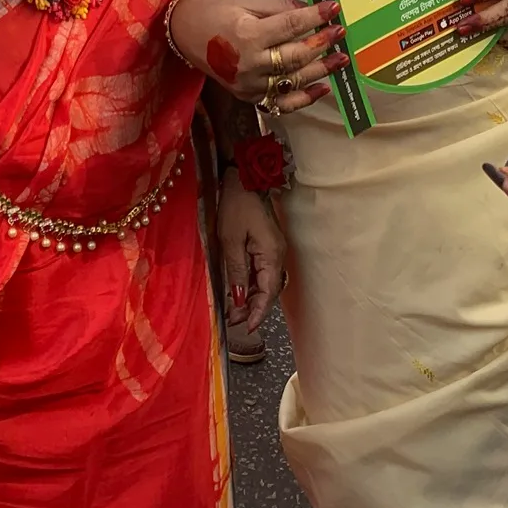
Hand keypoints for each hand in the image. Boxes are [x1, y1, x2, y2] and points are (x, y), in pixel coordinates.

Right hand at [170, 0, 346, 112]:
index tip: (333, 8)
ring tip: (341, 58)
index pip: (289, 26)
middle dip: (322, 43)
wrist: (190, 34)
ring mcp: (250, 84)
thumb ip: (281, 7)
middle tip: (340, 32)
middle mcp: (249, 63)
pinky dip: (305, 99)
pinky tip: (324, 88)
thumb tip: (312, 11)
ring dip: (321, 70)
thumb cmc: (222, 14)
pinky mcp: (250, 97)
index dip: (314, 17)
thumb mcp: (249, 2)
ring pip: (293, 80)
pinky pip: (282, 103)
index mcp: (247, 35)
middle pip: (295, 56)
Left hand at [218, 171, 285, 334]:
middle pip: (269, 290)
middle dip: (253, 308)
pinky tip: (239, 292)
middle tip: (234, 322)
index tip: (247, 328)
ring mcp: (274, 251)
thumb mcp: (230, 239)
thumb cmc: (236, 206)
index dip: (259, 312)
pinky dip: (250, 285)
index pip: (268, 292)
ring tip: (234, 312)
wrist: (244, 179)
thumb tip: (238, 299)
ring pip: (265, 283)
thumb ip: (236, 270)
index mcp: (272, 255)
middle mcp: (278, 256)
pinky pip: (261, 272)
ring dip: (251, 298)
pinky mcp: (267, 247)